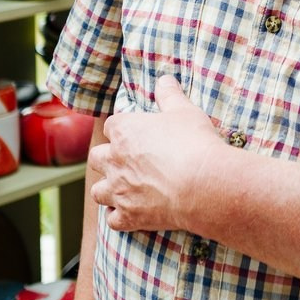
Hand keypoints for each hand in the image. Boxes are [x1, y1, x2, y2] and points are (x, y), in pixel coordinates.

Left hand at [88, 76, 229, 232]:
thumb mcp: (185, 111)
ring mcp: (118, 191)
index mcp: (124, 131)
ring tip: (124, 189)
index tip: (135, 134)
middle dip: (107, 159)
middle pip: (96, 158)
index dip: (123, 130)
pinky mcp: (128, 216)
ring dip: (107, 190)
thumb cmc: (194, 143)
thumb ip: (170, 95)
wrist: (203, 184)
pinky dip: (120, 217)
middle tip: (127, 162)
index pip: (111, 126)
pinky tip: (132, 214)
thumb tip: (165, 79)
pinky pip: (113, 220)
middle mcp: (114, 160)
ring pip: (98, 191)